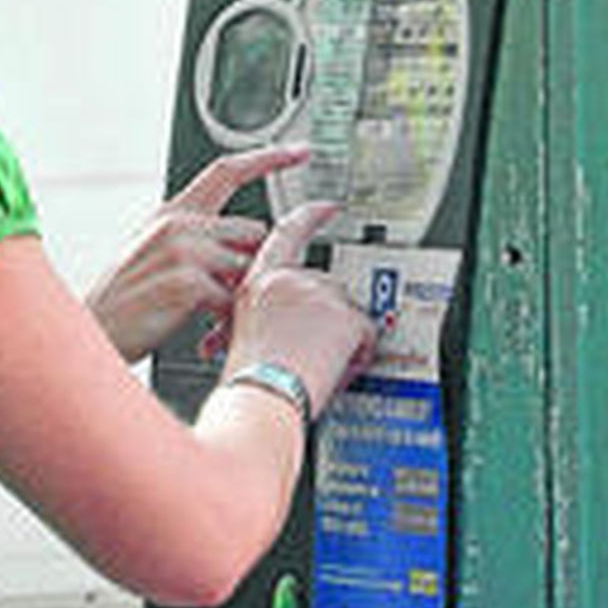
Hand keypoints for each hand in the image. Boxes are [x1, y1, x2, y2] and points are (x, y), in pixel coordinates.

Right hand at [85, 145, 312, 363]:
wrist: (93, 337)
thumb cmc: (126, 305)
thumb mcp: (156, 256)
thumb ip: (198, 241)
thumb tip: (245, 248)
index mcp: (171, 212)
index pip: (227, 171)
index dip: (267, 158)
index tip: (299, 151)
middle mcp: (177, 223)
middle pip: (253, 231)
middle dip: (252, 265)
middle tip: (231, 299)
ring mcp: (181, 250)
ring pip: (248, 267)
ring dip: (241, 298)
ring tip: (212, 322)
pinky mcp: (186, 281)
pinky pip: (234, 301)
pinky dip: (227, 324)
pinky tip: (205, 335)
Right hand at [221, 202, 377, 418]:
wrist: (260, 400)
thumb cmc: (249, 381)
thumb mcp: (241, 333)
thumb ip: (266, 313)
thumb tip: (288, 320)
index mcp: (257, 282)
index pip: (287, 233)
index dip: (310, 216)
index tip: (327, 207)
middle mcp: (285, 280)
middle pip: (328, 286)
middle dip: (331, 320)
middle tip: (313, 353)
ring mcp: (316, 293)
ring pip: (348, 312)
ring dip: (341, 341)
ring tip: (317, 368)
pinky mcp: (342, 313)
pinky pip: (366, 333)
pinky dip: (358, 356)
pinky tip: (334, 370)